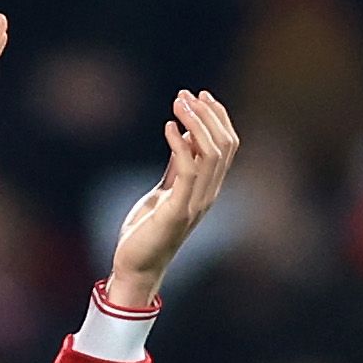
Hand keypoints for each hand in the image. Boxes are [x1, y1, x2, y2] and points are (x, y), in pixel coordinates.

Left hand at [107, 89, 240, 303]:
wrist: (135, 266)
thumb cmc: (147, 231)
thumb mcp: (165, 190)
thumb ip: (178, 165)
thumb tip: (185, 132)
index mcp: (209, 189)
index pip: (228, 146)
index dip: (218, 117)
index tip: (199, 95)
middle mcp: (209, 195)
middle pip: (224, 145)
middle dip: (207, 114)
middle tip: (184, 95)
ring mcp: (196, 204)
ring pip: (211, 154)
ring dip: (195, 123)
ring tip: (177, 104)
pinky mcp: (177, 212)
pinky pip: (188, 170)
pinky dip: (180, 144)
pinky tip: (168, 128)